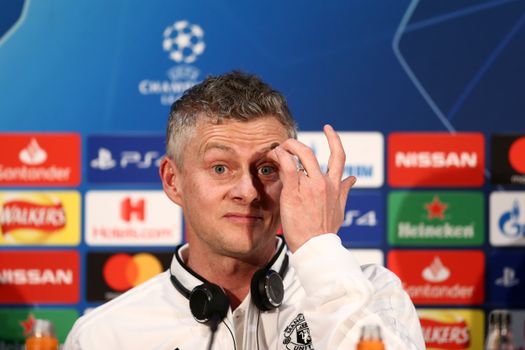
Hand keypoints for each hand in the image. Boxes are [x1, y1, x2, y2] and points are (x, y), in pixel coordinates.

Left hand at [268, 124, 355, 251]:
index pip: (339, 157)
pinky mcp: (295, 191)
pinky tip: (273, 156)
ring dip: (286, 148)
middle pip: (311, 152)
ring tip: (276, 151)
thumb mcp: (339, 210)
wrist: (316, 248)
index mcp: (335, 186)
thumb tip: (352, 179)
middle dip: (296, 144)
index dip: (334, 139)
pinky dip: (280, 157)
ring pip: (300, 155)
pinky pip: (287, 166)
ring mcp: (310, 186)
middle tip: (286, 143)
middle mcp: (324, 182)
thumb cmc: (324, 232)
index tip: (328, 129)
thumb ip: (344, 191)